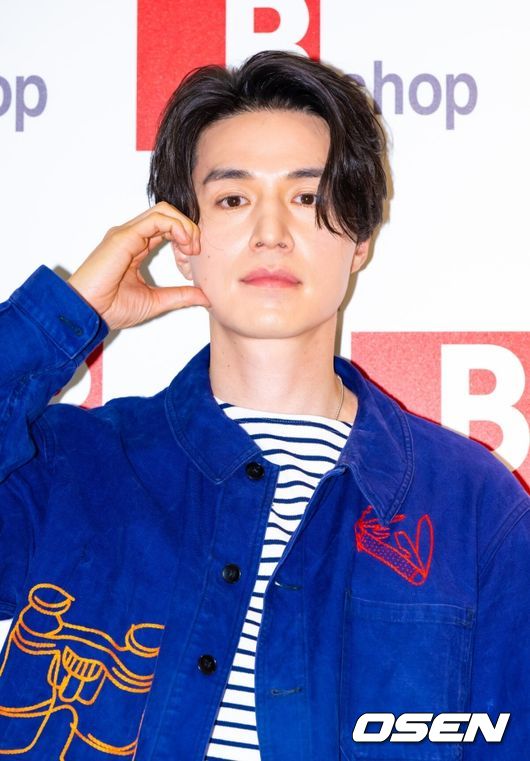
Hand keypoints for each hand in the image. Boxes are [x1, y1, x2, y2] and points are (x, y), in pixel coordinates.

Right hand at [67, 202, 209, 329]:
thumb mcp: (156, 301)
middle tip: (196, 249)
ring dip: (184, 225)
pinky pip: (156, 218)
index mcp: (136, 247)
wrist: (88, 313)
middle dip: (188, 227)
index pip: (166, 228)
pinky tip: (183, 242)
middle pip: (167, 214)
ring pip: (163, 211)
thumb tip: (205, 297)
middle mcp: (131, 236)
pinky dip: (175, 226)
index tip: (195, 256)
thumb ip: (180, 296)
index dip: (186, 236)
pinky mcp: (124, 236)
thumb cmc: (111, 308)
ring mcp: (127, 234)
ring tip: (191, 246)